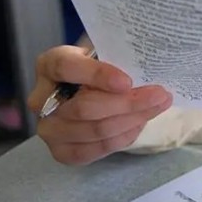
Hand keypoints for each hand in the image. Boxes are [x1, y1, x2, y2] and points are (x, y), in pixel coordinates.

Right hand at [28, 45, 172, 164]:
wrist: (90, 87)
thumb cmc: (102, 63)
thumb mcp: (107, 50)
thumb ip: (119, 54)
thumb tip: (149, 62)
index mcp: (50, 64)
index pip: (66, 68)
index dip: (97, 75)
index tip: (128, 82)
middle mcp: (41, 99)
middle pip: (84, 107)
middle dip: (127, 103)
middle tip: (160, 94)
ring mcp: (48, 129)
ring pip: (93, 130)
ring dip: (132, 120)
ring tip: (158, 106)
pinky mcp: (62, 151)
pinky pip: (96, 149)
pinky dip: (123, 136)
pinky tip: (140, 122)